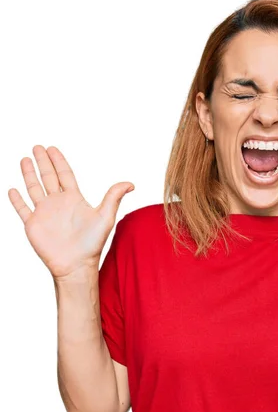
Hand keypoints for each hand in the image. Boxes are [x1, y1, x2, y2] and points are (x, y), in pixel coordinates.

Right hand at [8, 145, 134, 280]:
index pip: (65, 174)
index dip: (58, 161)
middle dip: (43, 162)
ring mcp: (44, 213)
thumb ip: (114, 198)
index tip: (52, 148)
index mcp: (74, 199)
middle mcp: (58, 203)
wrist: (76, 264)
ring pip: (34, 188)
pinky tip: (13, 188)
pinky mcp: (33, 225)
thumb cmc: (92, 243)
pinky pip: (22, 209)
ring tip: (25, 159)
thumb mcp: (106, 217)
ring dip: (28, 174)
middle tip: (37, 146)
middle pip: (48, 177)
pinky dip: (17, 199)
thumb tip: (131, 184)